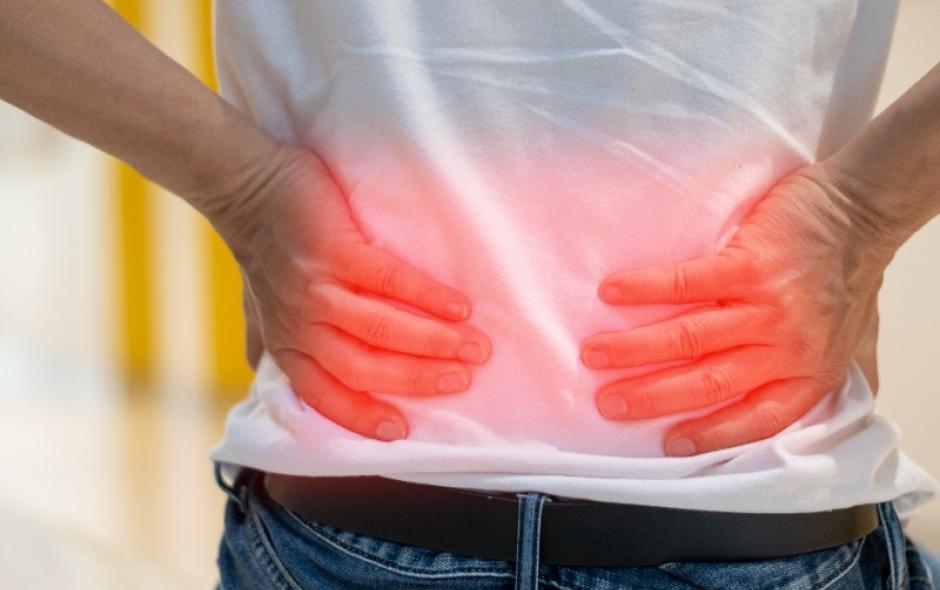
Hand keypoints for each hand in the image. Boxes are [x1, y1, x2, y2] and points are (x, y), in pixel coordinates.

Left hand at [213, 146, 491, 440]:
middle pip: (364, 369)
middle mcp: (300, 326)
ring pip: (380, 330)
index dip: (362, 417)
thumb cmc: (264, 247)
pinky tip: (459, 306)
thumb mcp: (259, 304)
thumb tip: (264, 374)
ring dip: (433, 343)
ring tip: (474, 346)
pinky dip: (428, 297)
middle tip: (462, 381)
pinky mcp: (334, 252)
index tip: (402, 431)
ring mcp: (317, 290)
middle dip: (418, 380)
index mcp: (287, 344)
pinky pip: (389, 281)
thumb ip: (270, 339)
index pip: (324, 395)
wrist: (246, 185)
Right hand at [579, 163, 898, 455]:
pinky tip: (612, 292)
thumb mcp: (841, 342)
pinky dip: (645, 289)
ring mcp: (766, 307)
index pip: (757, 418)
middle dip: (650, 397)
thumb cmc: (844, 277)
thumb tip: (779, 404)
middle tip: (607, 402)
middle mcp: (785, 348)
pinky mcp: (749, 265)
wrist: (861, 211)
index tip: (668, 443)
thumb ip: (804, 373)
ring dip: (634, 348)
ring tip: (594, 354)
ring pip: (689, 337)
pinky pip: (687, 283)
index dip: (710, 435)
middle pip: (706, 383)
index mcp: (806, 372)